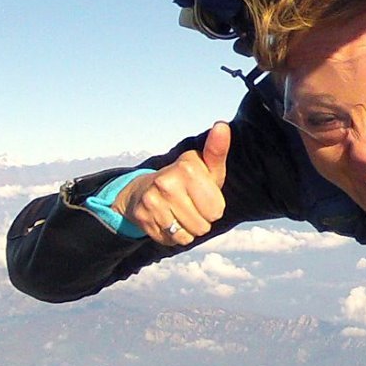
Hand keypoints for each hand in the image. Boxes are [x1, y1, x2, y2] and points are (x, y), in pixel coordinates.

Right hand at [114, 122, 231, 246]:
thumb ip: (217, 150)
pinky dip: (174, 236)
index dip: (214, 207)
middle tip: (190, 205)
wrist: (145, 189)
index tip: (203, 195)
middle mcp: (167, 182)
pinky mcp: (143, 217)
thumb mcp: (206, 167)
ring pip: (188, 236)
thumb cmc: (186, 179)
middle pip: (203, 226)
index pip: (217, 210)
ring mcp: (152, 200)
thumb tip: (221, 125)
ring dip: (188, 230)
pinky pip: (172, 241)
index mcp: (187, 167)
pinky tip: (167, 220)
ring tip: (179, 213)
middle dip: (201, 220)